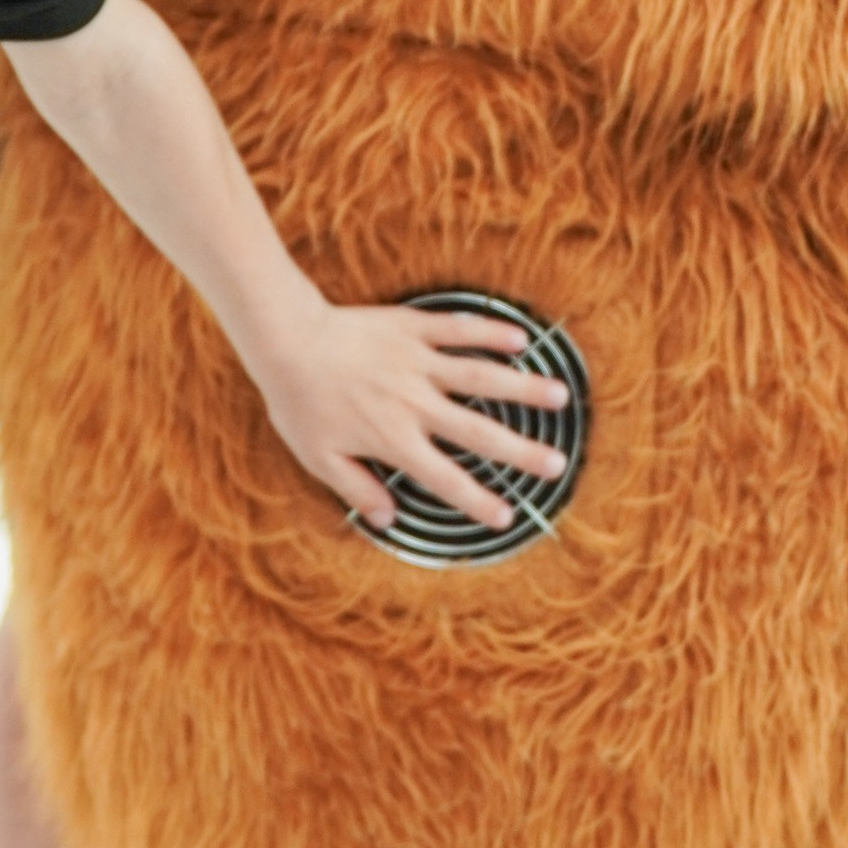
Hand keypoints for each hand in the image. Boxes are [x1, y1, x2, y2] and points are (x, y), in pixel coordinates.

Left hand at [248, 293, 570, 530]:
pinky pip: (459, 330)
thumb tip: (388, 518)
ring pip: (481, 377)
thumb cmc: (299, 402)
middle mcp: (416, 405)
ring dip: (523, 387)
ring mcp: (419, 364)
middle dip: (522, 452)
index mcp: (395, 441)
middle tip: (558, 464)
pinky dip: (491, 332)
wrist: (287, 341)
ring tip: (560, 396)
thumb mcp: (319, 459)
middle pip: (480, 433)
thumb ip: (356, 489)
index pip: (446, 480)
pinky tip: (521, 339)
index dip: (478, 502)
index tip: (507, 516)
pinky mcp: (413, 329)